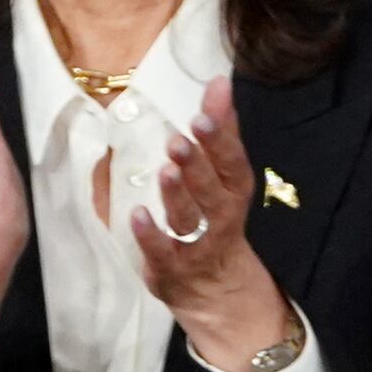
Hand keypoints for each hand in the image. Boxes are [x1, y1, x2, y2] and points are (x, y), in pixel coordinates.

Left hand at [132, 78, 291, 371]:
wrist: (217, 290)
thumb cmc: (215, 218)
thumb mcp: (224, 176)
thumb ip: (221, 131)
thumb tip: (218, 82)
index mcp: (234, 193)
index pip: (232, 164)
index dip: (221, 141)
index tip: (204, 115)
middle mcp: (220, 220)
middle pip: (212, 192)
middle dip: (198, 165)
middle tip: (181, 139)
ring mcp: (195, 247)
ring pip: (188, 220)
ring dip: (177, 195)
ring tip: (165, 169)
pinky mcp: (171, 269)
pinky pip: (161, 253)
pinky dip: (150, 236)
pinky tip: (138, 214)